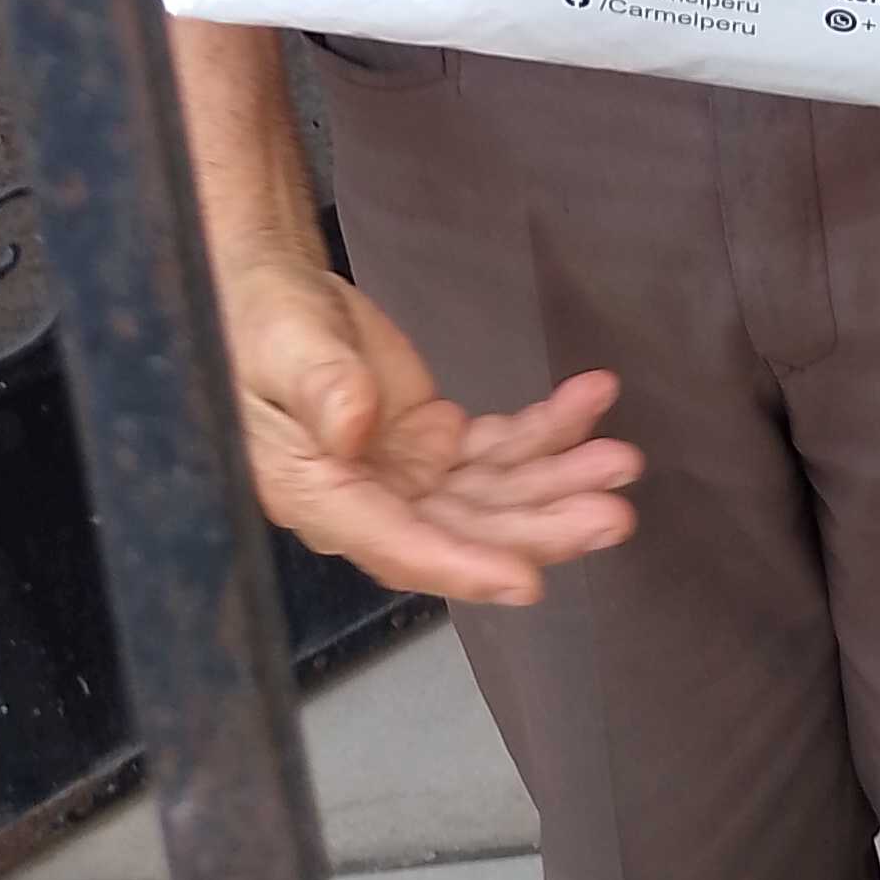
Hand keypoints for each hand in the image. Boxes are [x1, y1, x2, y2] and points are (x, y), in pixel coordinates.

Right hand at [224, 255, 640, 608]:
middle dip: (540, 528)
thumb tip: (355, 426)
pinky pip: (502, 447)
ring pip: (496, 496)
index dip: (462, 566)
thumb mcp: (280, 345)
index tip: (526, 582)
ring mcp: (410, 477)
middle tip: (611, 515)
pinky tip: (591, 399)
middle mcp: (371, 500)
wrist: (272, 297)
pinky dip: (550, 430)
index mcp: (320, 495)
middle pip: (466, 531)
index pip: (398, 545)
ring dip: (559, 481)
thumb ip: (317, 385)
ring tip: (621, 461)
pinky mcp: (437, 443)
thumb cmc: (259, 323)